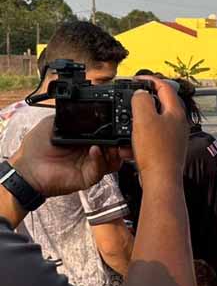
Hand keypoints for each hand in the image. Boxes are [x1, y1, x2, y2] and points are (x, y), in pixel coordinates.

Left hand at [10, 116, 124, 197]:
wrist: (27, 168)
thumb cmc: (36, 148)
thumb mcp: (52, 123)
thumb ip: (69, 116)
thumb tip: (85, 108)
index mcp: (85, 139)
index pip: (106, 134)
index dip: (112, 129)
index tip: (116, 120)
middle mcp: (91, 152)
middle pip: (115, 147)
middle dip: (119, 141)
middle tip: (119, 133)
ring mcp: (91, 165)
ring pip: (113, 159)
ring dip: (114, 151)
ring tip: (110, 143)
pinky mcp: (88, 177)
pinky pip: (101, 169)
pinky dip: (100, 159)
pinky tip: (94, 150)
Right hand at [130, 77, 187, 185]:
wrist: (161, 180)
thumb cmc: (156, 151)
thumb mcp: (144, 118)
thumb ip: (141, 100)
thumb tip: (140, 93)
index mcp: (176, 112)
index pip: (165, 87)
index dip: (150, 80)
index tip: (137, 79)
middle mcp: (178, 123)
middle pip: (161, 104)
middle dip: (143, 101)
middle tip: (130, 99)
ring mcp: (174, 137)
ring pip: (154, 122)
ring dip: (139, 121)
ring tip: (127, 123)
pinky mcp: (167, 149)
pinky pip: (151, 138)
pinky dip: (139, 137)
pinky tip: (129, 144)